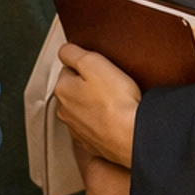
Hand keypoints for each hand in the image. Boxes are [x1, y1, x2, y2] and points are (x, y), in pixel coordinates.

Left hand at [54, 44, 138, 168]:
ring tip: (115, 102)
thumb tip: (66, 51)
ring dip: (96, 105)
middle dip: (89, 86)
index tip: (100, 68)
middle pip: (75, 90)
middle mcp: (65, 112)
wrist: (132, 136)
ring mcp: (78, 130)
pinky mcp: (92, 144)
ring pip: (84, 109)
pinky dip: (103, 123)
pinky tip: (115, 119)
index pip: (68, 68)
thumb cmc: (116, 102)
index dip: (87, 65)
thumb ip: (73, 52)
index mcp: (62, 90)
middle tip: (109, 84)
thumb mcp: (93, 62)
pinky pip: (95, 127)